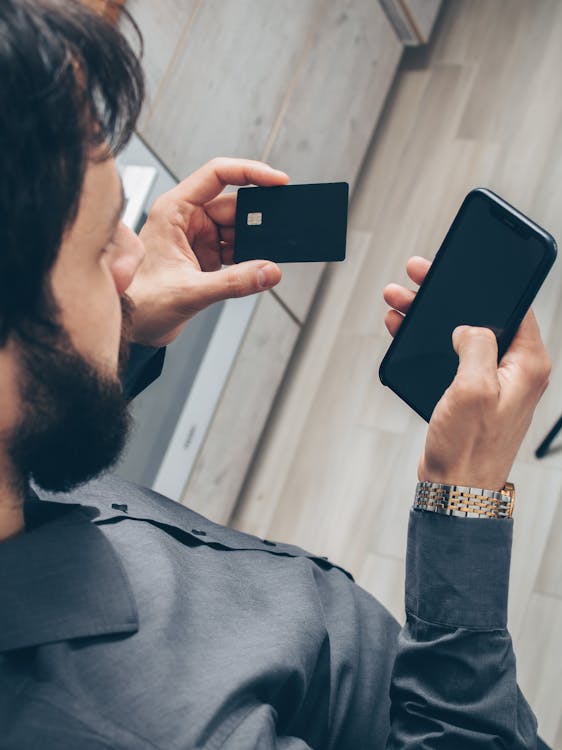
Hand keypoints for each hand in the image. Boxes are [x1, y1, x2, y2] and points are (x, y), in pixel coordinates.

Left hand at [127, 157, 288, 346]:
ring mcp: (197, 238)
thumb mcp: (190, 291)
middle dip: (258, 219)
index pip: (217, 175)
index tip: (278, 181)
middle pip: (233, 205)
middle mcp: (186, 219)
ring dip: (254, 243)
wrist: (131, 327)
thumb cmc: (140, 302)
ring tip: (266, 257)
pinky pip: (235, 250)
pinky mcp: (204, 257)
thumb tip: (270, 271)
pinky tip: (257, 268)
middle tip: (280, 230)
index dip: (251, 172)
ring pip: (237, 229)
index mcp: (174, 210)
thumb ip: (234, 282)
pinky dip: (249, 259)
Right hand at [383, 256, 550, 489]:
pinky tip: (403, 330)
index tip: (461, 267)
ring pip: (460, 335)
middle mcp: (514, 371)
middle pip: (481, 317)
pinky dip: (427, 342)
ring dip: (430, 318)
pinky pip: (449, 356)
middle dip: (447, 297)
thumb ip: (475, 345)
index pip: (514, 307)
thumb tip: (468, 326)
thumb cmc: (469, 448)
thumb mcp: (474, 388)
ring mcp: (491, 382)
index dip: (486, 283)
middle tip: (418, 277)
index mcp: (527, 364)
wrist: (455, 490)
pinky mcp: (470, 394)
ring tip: (399, 302)